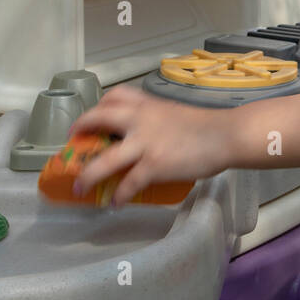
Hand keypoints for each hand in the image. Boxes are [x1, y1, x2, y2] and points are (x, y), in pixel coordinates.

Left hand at [65, 84, 234, 206]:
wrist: (226, 135)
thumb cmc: (208, 126)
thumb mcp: (175, 113)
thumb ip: (157, 120)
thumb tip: (148, 136)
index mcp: (147, 105)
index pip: (113, 96)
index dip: (96, 107)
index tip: (89, 119)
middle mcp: (140, 120)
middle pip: (98, 119)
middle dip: (80, 131)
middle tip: (73, 144)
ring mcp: (145, 143)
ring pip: (104, 160)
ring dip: (88, 175)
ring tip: (79, 187)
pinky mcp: (154, 165)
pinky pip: (128, 184)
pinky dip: (119, 196)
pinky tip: (116, 204)